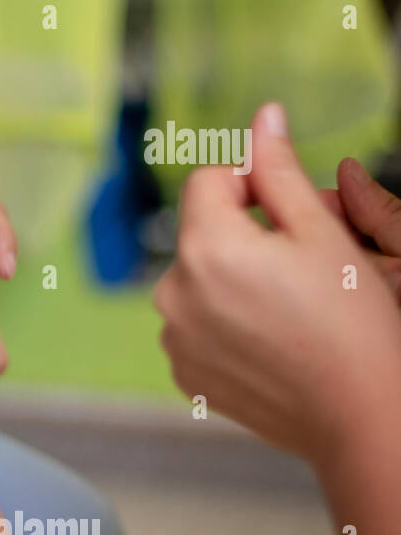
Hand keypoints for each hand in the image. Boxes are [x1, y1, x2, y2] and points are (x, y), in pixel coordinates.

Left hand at [153, 103, 400, 468]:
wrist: (361, 418)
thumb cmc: (352, 325)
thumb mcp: (323, 234)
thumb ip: (279, 171)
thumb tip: (262, 117)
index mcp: (204, 249)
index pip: (207, 181)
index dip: (251, 182)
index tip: (291, 204)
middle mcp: (173, 293)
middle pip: (202, 233)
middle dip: (249, 232)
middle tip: (309, 256)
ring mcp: (174, 338)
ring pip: (199, 280)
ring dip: (236, 278)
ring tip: (294, 303)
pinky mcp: (183, 373)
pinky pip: (197, 326)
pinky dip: (227, 322)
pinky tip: (274, 338)